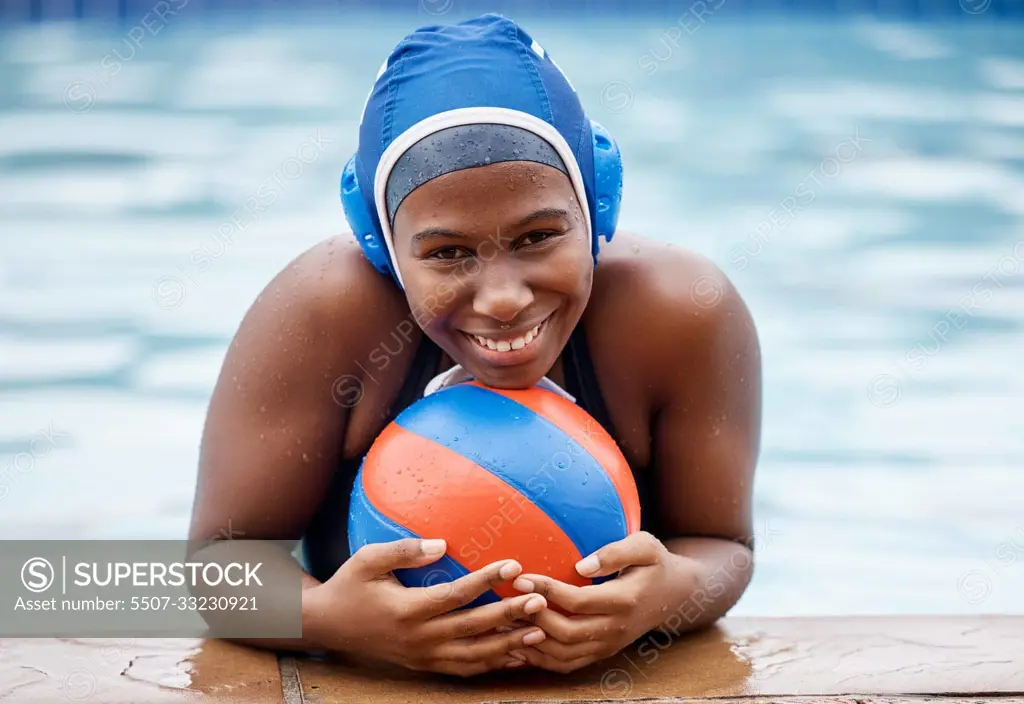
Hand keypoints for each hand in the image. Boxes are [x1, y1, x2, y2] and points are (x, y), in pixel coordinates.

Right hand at [307, 538, 548, 676]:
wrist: (326, 625)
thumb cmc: (349, 585)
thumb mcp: (367, 559)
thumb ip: (404, 550)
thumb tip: (441, 543)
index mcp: (406, 609)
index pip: (455, 594)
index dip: (486, 580)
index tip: (514, 566)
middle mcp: (418, 638)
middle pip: (472, 629)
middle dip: (509, 616)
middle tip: (540, 601)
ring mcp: (422, 656)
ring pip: (473, 657)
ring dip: (508, 646)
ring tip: (539, 631)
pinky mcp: (424, 665)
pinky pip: (463, 670)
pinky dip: (491, 665)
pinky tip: (516, 655)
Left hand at [508, 531, 701, 672]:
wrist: (674, 595)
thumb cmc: (655, 563)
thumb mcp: (645, 546)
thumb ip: (615, 552)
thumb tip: (582, 565)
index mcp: (624, 601)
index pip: (578, 602)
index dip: (547, 591)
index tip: (521, 578)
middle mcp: (616, 629)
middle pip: (566, 633)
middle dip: (533, 616)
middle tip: (507, 598)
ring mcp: (608, 645)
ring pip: (563, 654)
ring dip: (532, 640)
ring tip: (508, 618)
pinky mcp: (601, 653)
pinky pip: (567, 664)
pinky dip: (541, 658)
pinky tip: (519, 642)